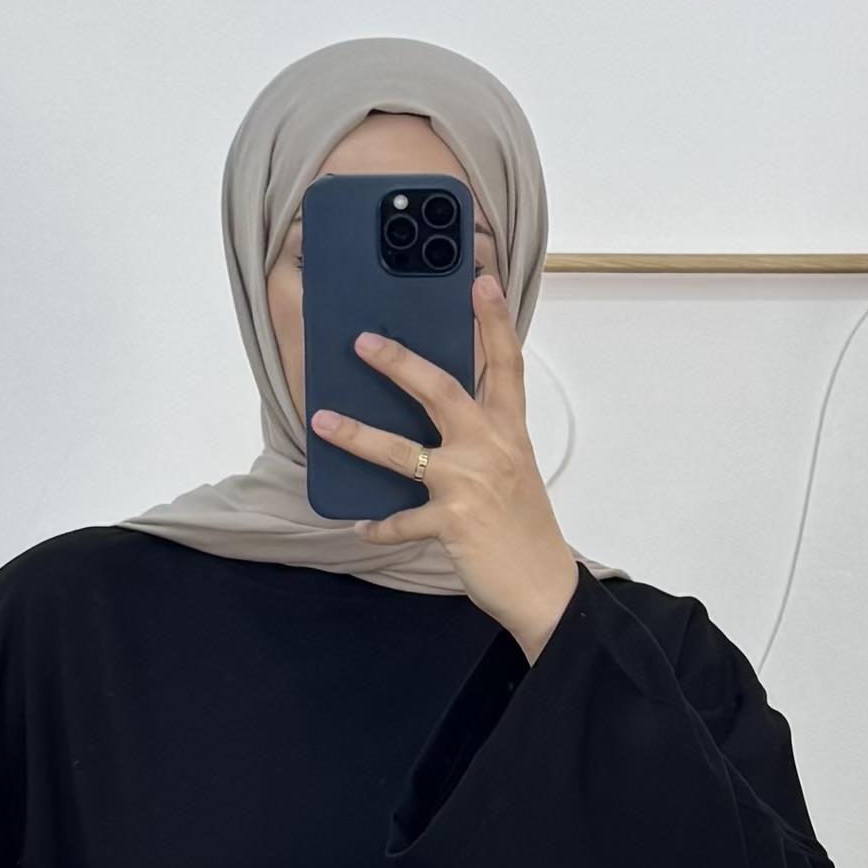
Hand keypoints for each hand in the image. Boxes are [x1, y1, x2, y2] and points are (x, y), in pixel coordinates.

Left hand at [308, 268, 581, 658]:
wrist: (543, 585)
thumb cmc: (525, 526)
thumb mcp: (514, 469)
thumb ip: (484, 436)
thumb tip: (439, 416)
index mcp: (510, 431)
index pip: (505, 364)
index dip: (494, 320)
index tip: (481, 282)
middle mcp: (491, 449)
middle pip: (442, 390)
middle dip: (399, 363)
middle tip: (363, 341)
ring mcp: (470, 484)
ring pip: (404, 452)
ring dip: (358, 435)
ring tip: (323, 420)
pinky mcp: (453, 523)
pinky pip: (402, 520)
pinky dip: (379, 525)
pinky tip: (360, 525)